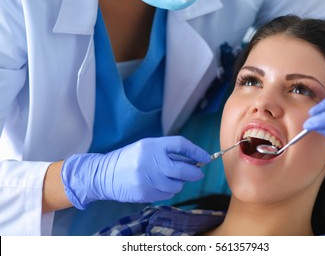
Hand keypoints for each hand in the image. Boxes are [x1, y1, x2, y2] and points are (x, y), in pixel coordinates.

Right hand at [61, 136, 210, 208]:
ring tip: (170, 179)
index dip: (196, 152)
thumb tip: (193, 161)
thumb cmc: (129, 159)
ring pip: (177, 185)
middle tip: (198, 173)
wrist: (103, 174)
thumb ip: (168, 152)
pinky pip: (167, 195)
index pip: (181, 145)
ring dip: (179, 183)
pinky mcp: (144, 193)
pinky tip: (159, 186)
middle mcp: (150, 161)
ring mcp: (147, 178)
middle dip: (195, 173)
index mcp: (152, 145)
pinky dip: (168, 191)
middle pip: (183, 169)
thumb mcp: (146, 148)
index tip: (206, 158)